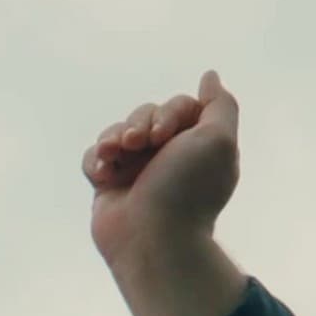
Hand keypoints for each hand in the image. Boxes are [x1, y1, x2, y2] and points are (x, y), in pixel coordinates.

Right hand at [82, 70, 240, 266]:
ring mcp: (139, 170)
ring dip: (114, 138)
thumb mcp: (219, 140)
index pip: (180, 105)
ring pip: (118, 131)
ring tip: (115, 155)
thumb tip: (210, 77)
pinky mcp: (111, 184)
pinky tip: (103, 174)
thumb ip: (220, 105)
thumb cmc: (188, 190)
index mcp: (198, 145)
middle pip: (146, 113)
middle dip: (139, 123)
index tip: (165, 135)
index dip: (170, 112)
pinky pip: (95, 156)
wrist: (152, 239)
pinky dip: (96, 160)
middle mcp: (170, 156)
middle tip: (138, 143)